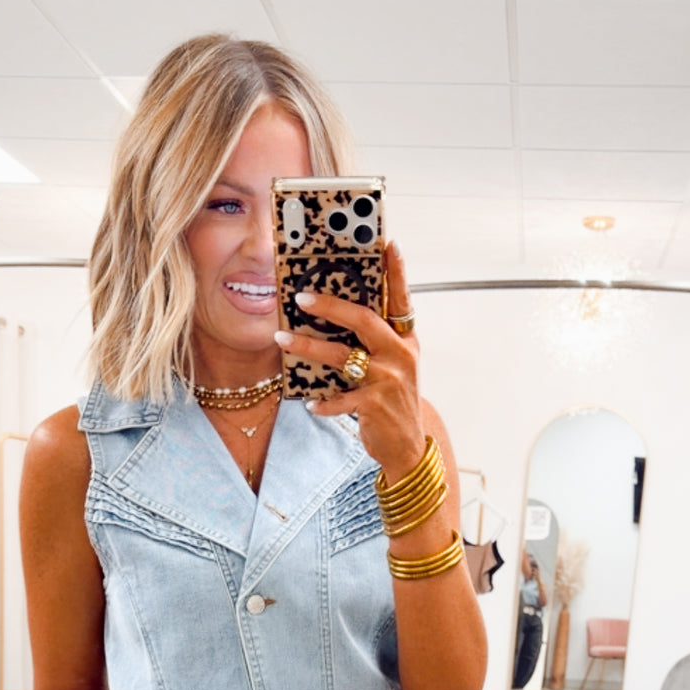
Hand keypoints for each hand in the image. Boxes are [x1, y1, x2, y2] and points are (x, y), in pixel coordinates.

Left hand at [274, 240, 425, 483]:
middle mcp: (400, 354)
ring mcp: (389, 380)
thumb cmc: (392, 399)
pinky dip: (323, 402)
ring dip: (308, 348)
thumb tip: (334, 314)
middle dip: (330, 306)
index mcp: (405, 339)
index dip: (397, 271)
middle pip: (364, 320)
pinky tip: (309, 404)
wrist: (407, 446)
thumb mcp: (392, 365)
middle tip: (301, 297)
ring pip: (342, 357)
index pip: (402, 298)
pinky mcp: (376, 405)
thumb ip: (373, 340)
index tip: (389, 244)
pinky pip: (341, 399)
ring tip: (282, 339)